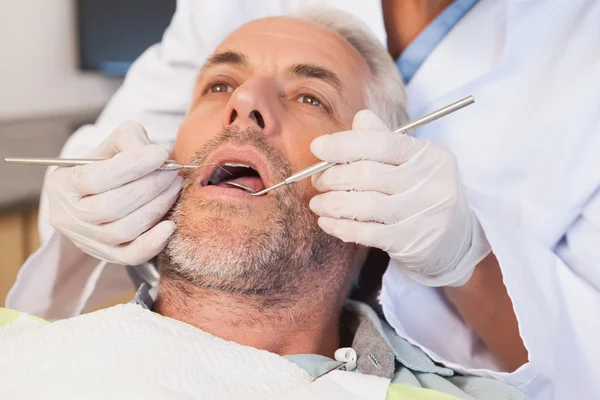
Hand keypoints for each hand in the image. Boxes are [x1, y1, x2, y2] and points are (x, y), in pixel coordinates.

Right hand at [45, 122, 182, 264]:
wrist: (99, 193)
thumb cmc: (108, 165)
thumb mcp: (113, 144)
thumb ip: (130, 141)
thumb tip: (155, 156)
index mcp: (62, 184)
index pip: (95, 178)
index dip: (131, 166)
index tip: (160, 154)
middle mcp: (67, 216)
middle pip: (110, 207)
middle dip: (149, 187)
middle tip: (172, 174)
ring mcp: (86, 239)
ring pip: (122, 231)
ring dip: (156, 208)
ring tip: (173, 188)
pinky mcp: (106, 255)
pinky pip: (130, 256)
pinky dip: (153, 243)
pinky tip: (170, 225)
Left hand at [309, 110, 489, 285]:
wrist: (454, 240)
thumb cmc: (423, 193)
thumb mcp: (412, 162)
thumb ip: (385, 140)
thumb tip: (360, 118)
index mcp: (429, 156)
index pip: (381, 143)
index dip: (344, 144)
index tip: (317, 147)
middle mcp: (430, 183)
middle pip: (368, 174)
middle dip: (333, 176)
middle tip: (317, 181)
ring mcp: (423, 214)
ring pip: (364, 205)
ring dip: (332, 203)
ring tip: (318, 203)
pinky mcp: (411, 242)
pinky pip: (366, 233)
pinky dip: (340, 227)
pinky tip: (327, 222)